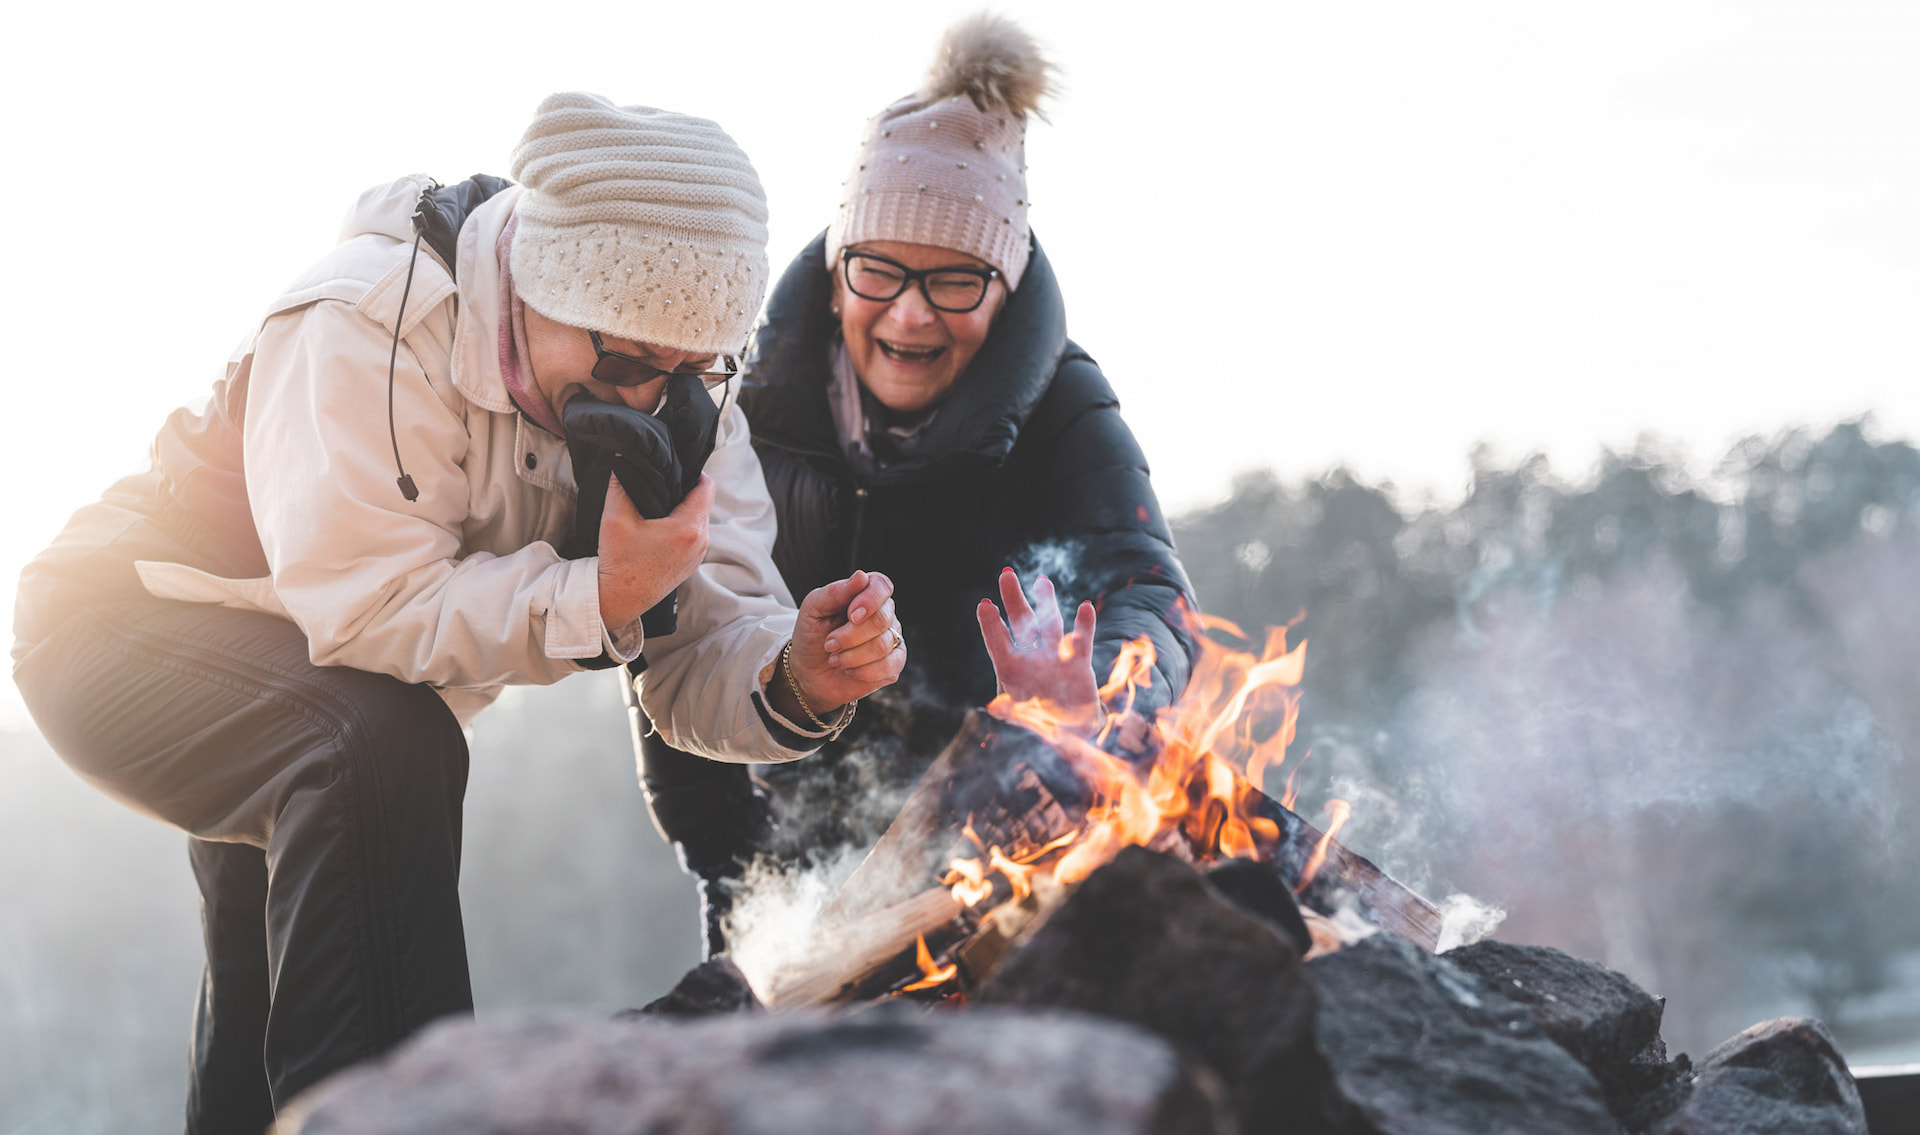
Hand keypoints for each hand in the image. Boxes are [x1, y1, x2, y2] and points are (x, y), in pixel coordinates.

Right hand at [596, 475, 713, 629]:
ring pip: (698, 519)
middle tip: (661, 484)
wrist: (619, 600)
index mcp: (689, 527)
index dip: (692, 472)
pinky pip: (694, 536)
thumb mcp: (615, 518)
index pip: (707, 486)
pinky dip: (682, 527)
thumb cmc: (619, 561)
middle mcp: (702, 541)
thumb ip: (621, 483)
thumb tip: (624, 458)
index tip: (673, 469)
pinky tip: (660, 527)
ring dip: (683, 510)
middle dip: (684, 490)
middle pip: (702, 502)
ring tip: (658, 506)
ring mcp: (699, 554)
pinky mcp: (692, 564)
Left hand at [775, 570, 905, 722]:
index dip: (869, 600)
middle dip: (850, 636)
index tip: (850, 615)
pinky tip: (849, 670)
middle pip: (881, 619)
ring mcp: (892, 639)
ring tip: (835, 658)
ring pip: (882, 645)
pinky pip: (888, 666)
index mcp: (866, 594)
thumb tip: (861, 576)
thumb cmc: (812, 635)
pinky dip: (861, 671)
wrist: (809, 671)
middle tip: (829, 644)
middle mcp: (884, 614)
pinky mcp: (894, 664)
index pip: (881, 586)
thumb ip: (835, 592)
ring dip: (851, 656)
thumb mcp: (813, 609)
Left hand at [978, 568, 1102, 733]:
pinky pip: (1082, 641)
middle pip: (1021, 624)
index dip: (991, 625)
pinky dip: (1084, 625)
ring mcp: (1055, 659)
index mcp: (1012, 674)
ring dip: (1045, 603)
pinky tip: (1084, 607)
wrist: (1072, 739)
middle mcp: (1032, 660)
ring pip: (1049, 625)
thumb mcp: (1023, 725)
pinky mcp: (1078, 666)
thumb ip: (1011, 715)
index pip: (998, 644)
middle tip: (1006, 574)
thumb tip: (994, 708)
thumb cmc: (1041, 732)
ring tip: (1041, 581)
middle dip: (1014, 600)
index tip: (984, 604)